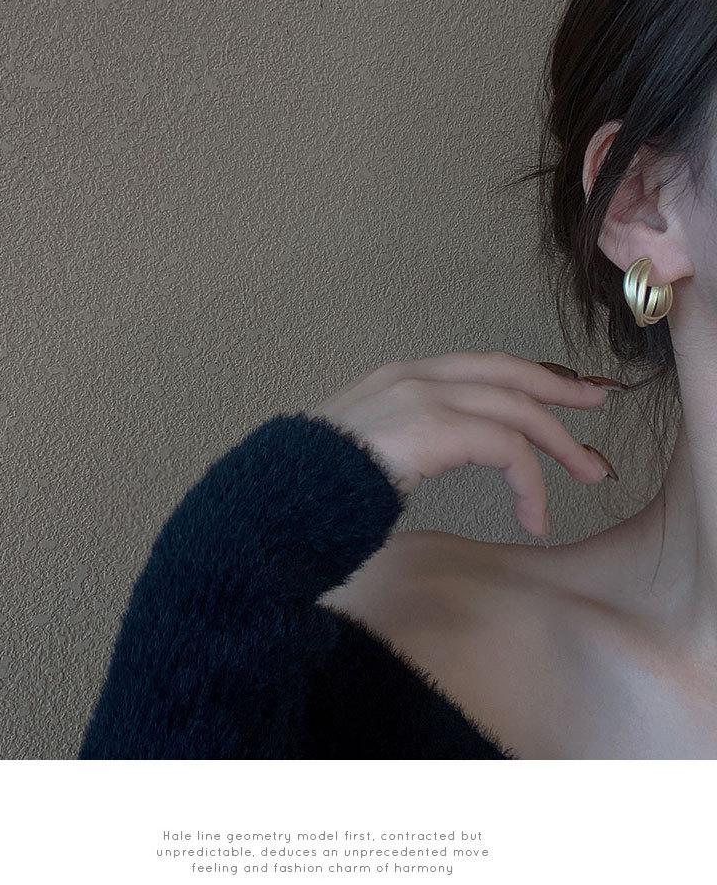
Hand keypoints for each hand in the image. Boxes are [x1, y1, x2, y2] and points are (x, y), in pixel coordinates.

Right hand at [310, 352, 621, 536]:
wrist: (286, 490)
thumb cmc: (319, 482)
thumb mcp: (368, 447)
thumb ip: (404, 438)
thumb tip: (428, 455)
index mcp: (402, 377)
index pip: (480, 367)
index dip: (526, 379)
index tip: (558, 395)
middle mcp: (418, 375)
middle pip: (509, 373)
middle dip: (559, 392)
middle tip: (598, 407)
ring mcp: (427, 396)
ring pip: (517, 408)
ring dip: (560, 444)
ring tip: (588, 475)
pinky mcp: (438, 426)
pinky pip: (507, 449)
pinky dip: (530, 484)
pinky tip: (534, 517)